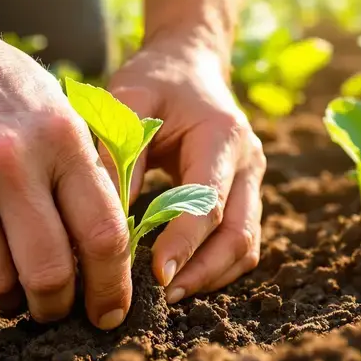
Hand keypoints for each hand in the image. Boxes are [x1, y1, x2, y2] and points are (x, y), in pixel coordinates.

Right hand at [0, 0, 131, 328]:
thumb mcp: (51, 107)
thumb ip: (80, 170)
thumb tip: (106, 252)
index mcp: (59, 138)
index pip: (103, 235)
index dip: (112, 287)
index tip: (110, 314)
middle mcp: (7, 163)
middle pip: (49, 274)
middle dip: (57, 308)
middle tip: (55, 311)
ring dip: (6, 297)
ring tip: (8, 283)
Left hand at [107, 38, 263, 303]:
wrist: (190, 63)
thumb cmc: (154, 79)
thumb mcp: (128, 99)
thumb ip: (119, 151)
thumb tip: (108, 216)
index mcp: (223, 136)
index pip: (209, 203)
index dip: (185, 243)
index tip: (155, 275)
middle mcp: (248, 162)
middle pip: (239, 236)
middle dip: (203, 273)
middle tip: (161, 297)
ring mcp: (252, 182)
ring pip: (245, 247)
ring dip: (211, 277)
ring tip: (167, 296)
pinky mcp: (244, 196)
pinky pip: (238, 243)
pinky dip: (213, 266)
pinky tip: (178, 278)